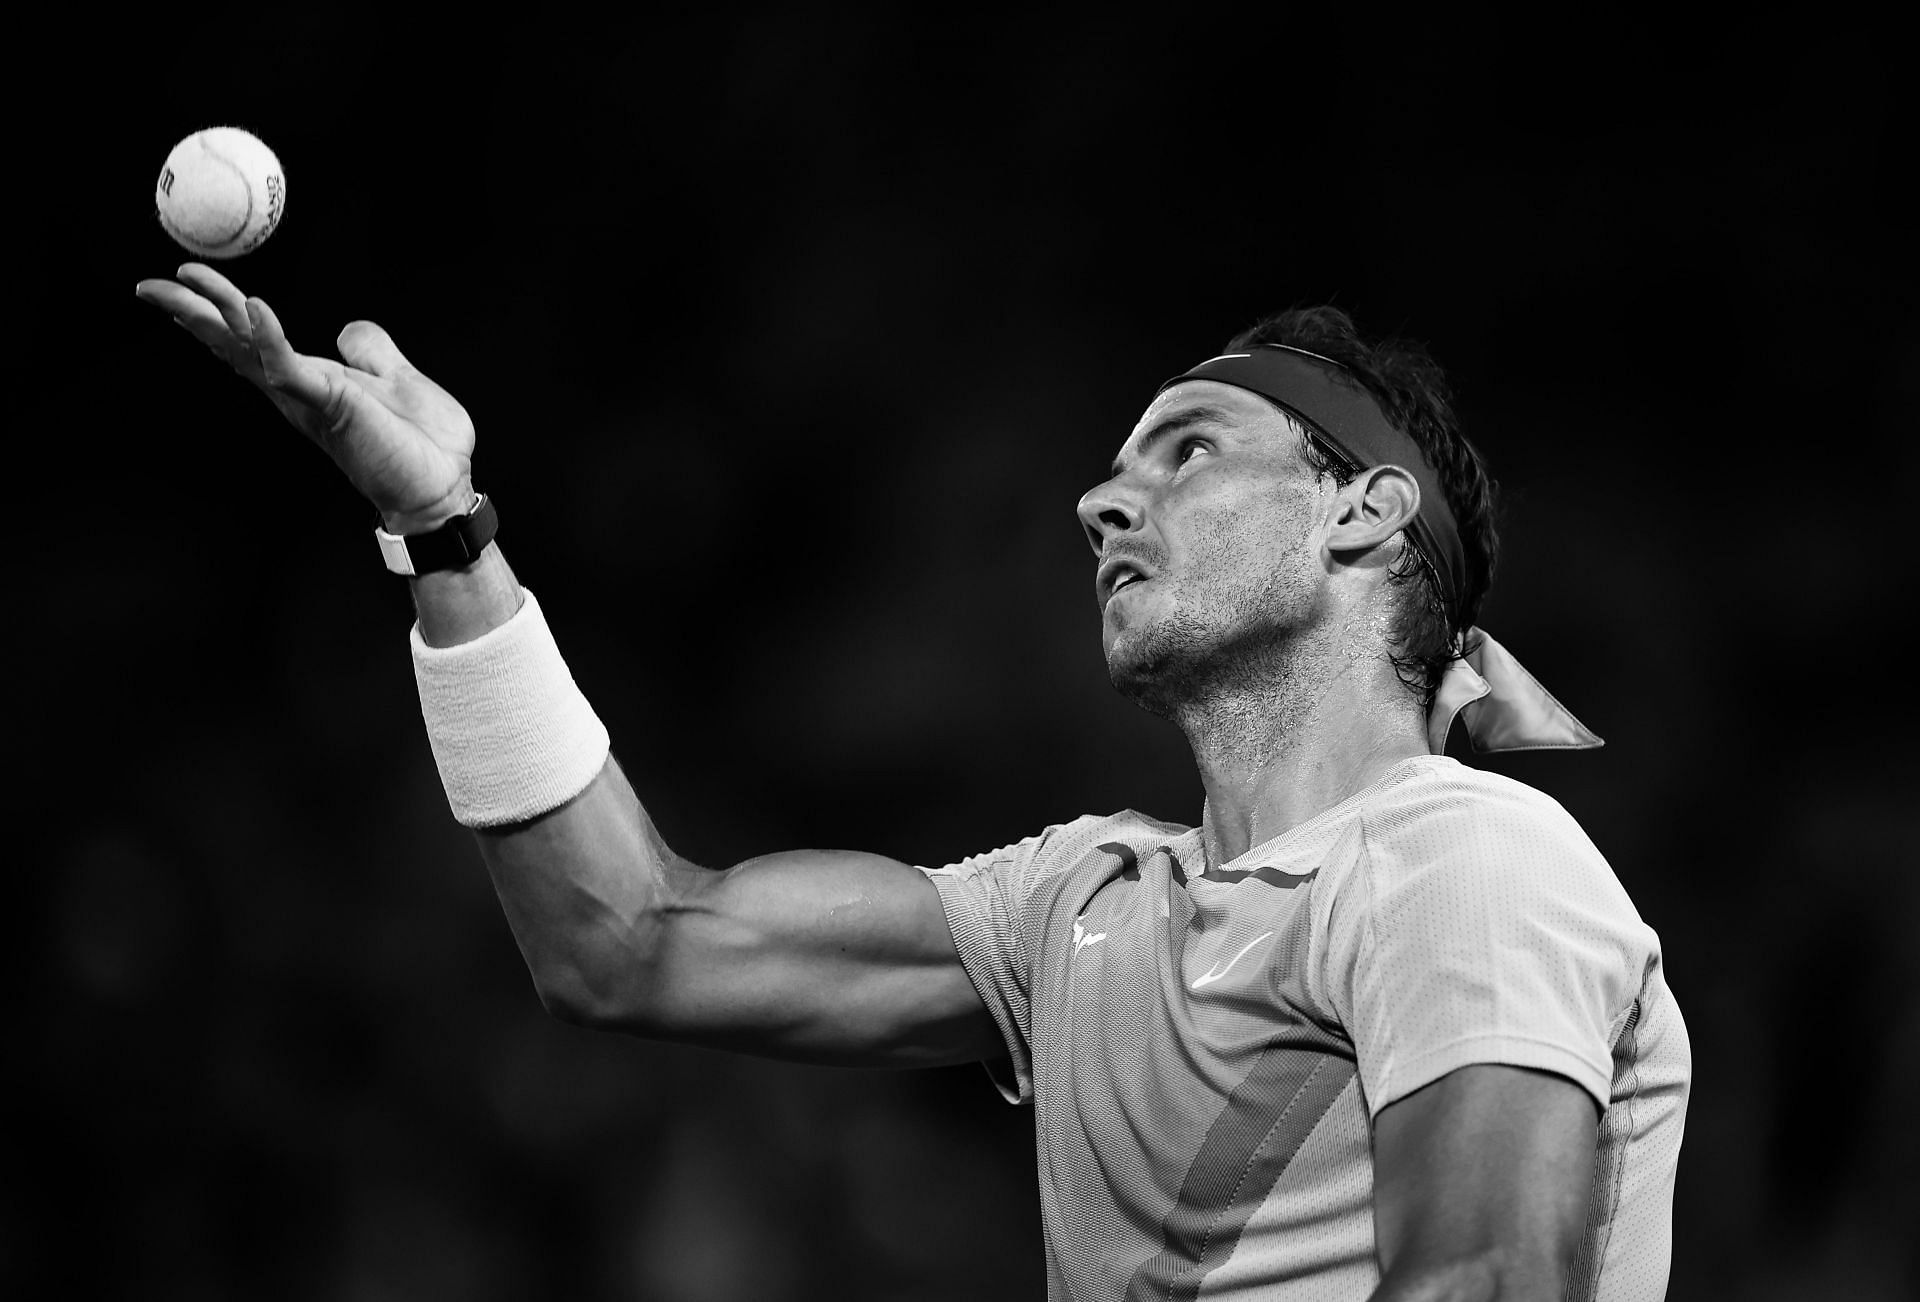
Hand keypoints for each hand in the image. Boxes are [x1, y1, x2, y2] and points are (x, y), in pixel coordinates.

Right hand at [135, 263, 476, 533]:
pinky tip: (253, 308)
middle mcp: (301, 392)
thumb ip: (371, 353)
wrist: (443, 486)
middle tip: (150, 285)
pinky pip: (291, 369)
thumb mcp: (397, 379)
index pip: (254, 342)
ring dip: (215, 317)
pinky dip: (270, 337)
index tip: (187, 282)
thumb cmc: (421, 443)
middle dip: (192, 312)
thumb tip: (348, 330)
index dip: (220, 312)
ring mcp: (312, 400)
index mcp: (313, 383)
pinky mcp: (332, 406)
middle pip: (235, 344)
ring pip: (249, 351)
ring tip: (184, 286)